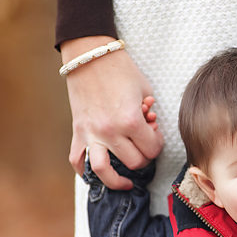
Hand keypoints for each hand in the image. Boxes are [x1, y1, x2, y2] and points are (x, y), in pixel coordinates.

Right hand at [61, 36, 163, 188]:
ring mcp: (91, 134)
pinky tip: (98, 175)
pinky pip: (78, 162)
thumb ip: (149, 117)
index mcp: (130, 121)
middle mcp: (110, 131)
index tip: (155, 134)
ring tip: (126, 182)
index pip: (152, 149)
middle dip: (144, 156)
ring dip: (118, 179)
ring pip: (105, 172)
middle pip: (135, 163)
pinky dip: (86, 173)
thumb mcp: (144, 91)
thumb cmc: (121, 70)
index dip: (158, 144)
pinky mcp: (77, 132)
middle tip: (144, 144)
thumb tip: (149, 132)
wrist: (89, 54)